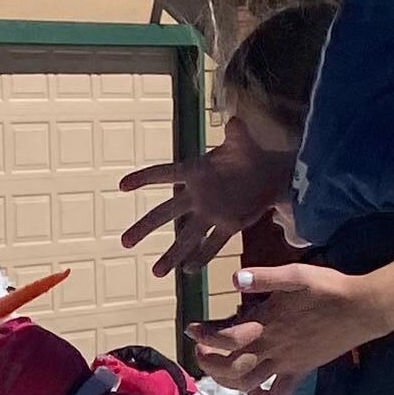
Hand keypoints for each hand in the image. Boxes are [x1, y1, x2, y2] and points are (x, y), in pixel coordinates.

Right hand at [119, 113, 288, 276]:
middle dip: (145, 227)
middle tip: (124, 242)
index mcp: (196, 172)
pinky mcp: (229, 225)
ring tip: (157, 273)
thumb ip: (235, 135)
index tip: (122, 186)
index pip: (165, 174)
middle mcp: (198, 196)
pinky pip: (213, 244)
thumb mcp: (242, 142)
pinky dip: (203, 257)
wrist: (271, 173)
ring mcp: (212, 213)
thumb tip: (234, 122)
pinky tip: (190, 271)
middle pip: (166, 213)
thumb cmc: (251, 154)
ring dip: (172, 254)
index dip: (144, 178)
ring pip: (186, 236)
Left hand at [196, 259, 391, 394]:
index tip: (192, 328)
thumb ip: (265, 277)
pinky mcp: (300, 372)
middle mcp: (273, 348)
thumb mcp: (297, 274)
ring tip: (218, 369)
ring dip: (228, 381)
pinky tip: (254, 390)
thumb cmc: (329, 288)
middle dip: (209, 363)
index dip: (204, 334)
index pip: (226, 336)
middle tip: (200, 351)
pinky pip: (278, 394)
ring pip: (248, 383)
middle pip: (231, 367)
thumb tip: (236, 279)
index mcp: (267, 324)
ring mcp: (286, 364)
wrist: (362, 310)